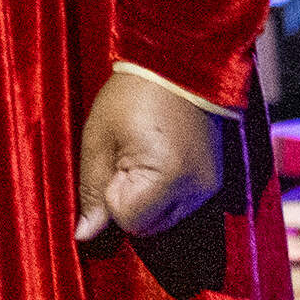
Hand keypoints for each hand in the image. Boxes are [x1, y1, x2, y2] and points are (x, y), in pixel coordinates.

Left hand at [75, 71, 223, 242]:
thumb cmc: (131, 96)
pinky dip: (166, 194)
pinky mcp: (215, 181)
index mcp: (166, 179)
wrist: (179, 63)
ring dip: (148, 201)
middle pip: (149, 228)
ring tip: (144, 154)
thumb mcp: (99, 138)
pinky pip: (182, 206)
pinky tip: (161, 159)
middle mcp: (194, 190)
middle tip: (127, 157)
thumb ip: (92, 189)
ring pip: (165, 221)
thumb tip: (85, 236)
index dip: (112, 196)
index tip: (116, 159)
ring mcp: (208, 187)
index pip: (128, 221)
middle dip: (130, 203)